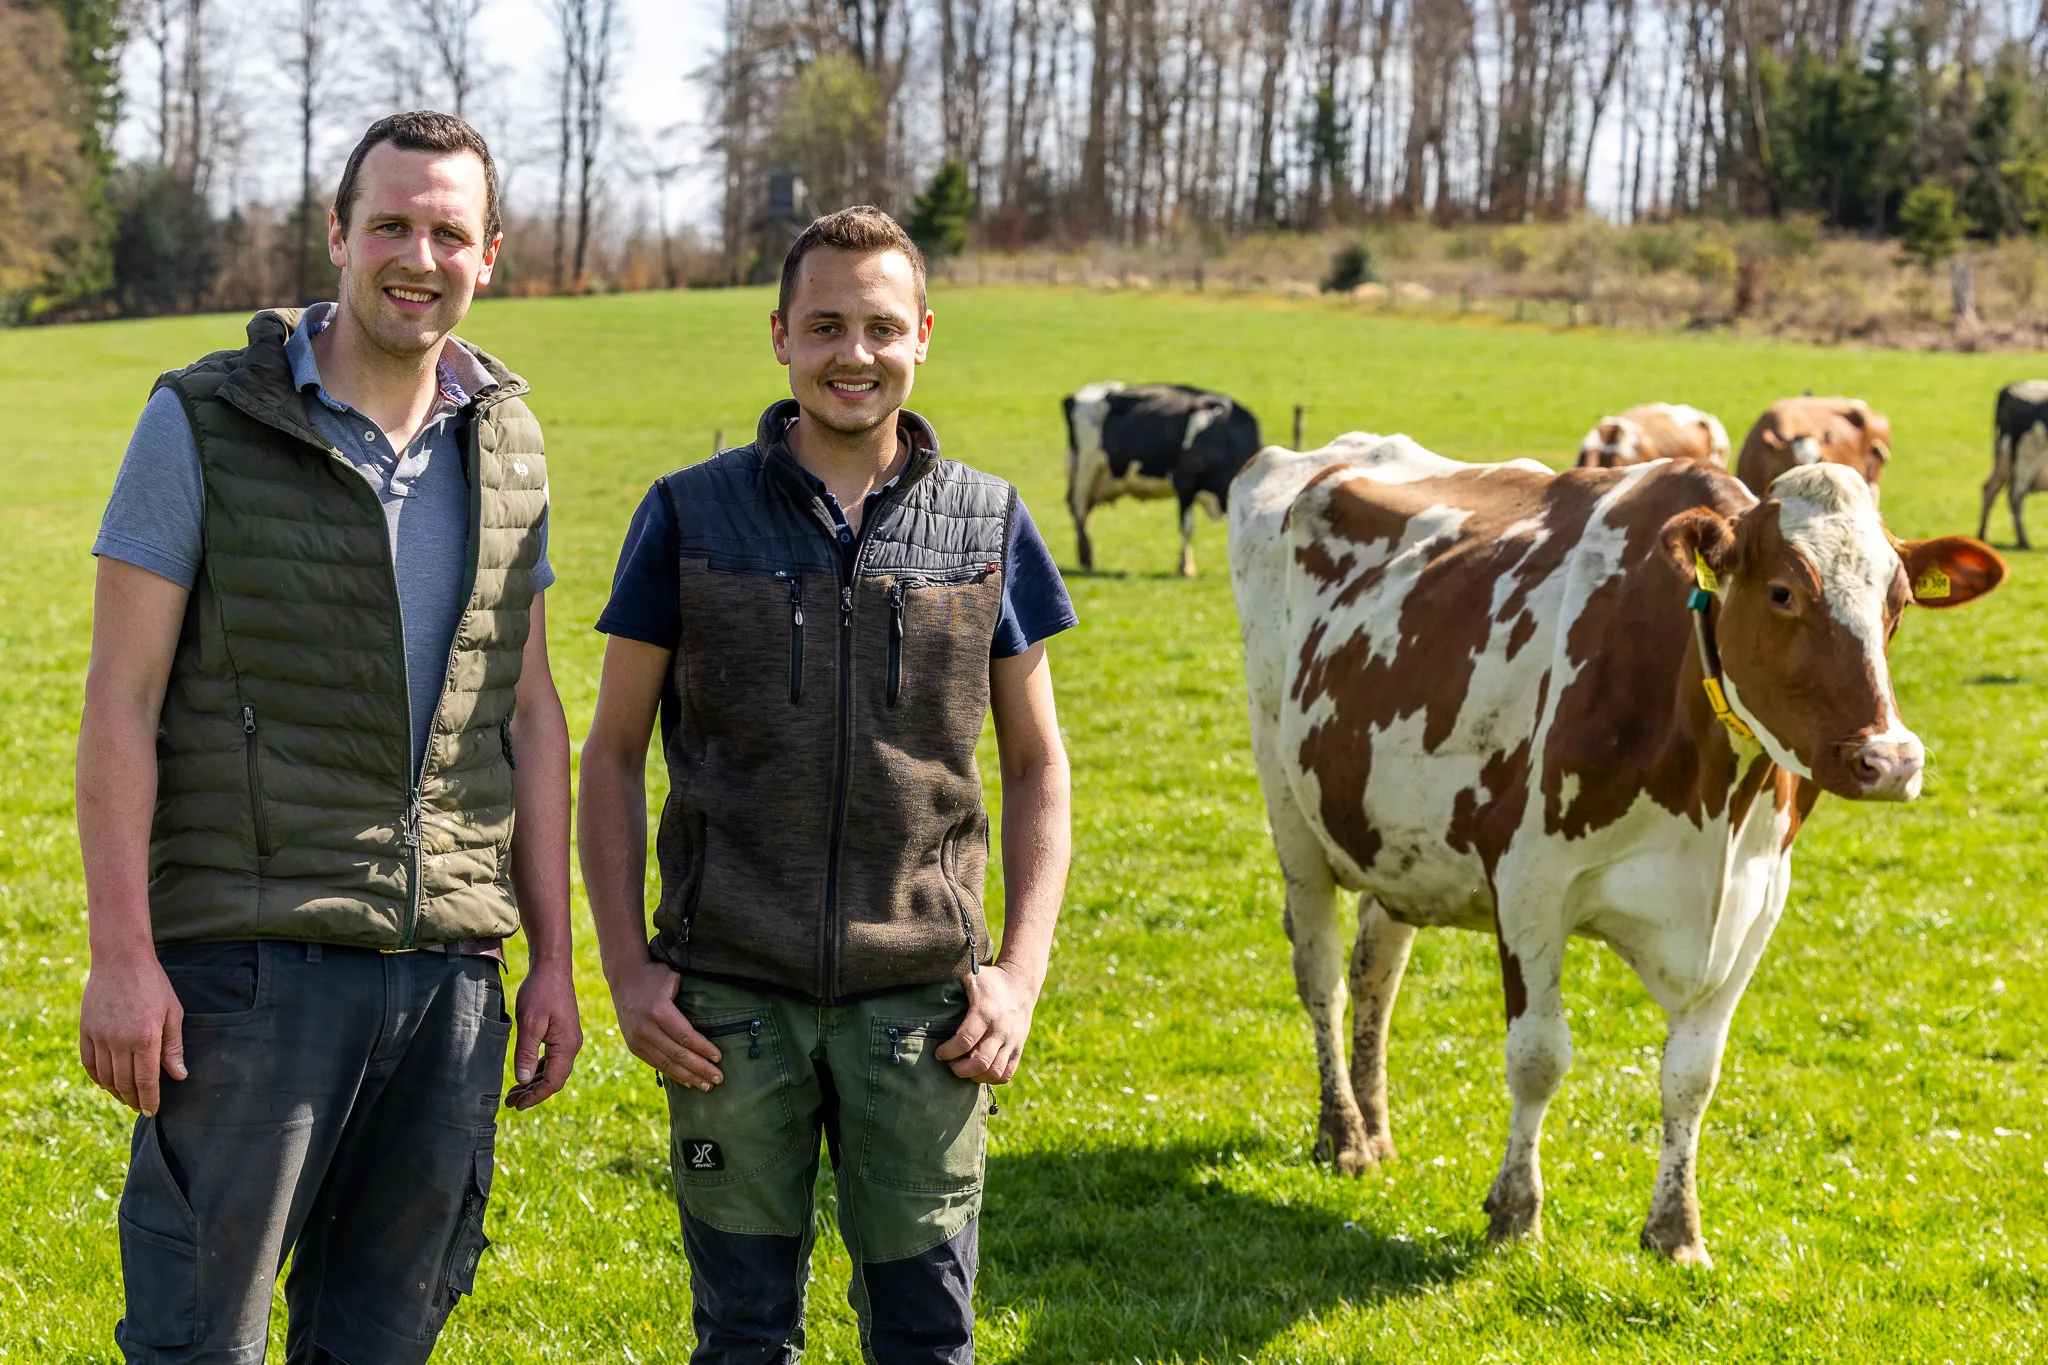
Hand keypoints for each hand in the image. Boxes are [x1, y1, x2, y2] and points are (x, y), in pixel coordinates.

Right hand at [79, 950, 185, 1115]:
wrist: (120, 960)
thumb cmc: (153, 984)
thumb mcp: (173, 1012)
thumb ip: (173, 1047)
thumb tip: (179, 1076)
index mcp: (145, 1038)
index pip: (145, 1081)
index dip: (149, 1099)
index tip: (153, 1111)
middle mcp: (119, 1041)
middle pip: (124, 1083)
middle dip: (134, 1100)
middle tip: (141, 1108)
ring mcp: (99, 1036)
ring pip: (105, 1077)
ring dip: (115, 1092)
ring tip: (126, 1098)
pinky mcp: (85, 1030)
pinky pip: (88, 1063)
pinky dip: (97, 1077)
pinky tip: (106, 1083)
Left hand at [505, 962, 582, 1109]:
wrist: (551, 968)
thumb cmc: (540, 993)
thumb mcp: (529, 1023)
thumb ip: (526, 1052)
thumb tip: (522, 1080)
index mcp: (567, 1046)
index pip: (553, 1082)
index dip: (535, 1097)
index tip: (517, 1105)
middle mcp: (571, 1046)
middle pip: (554, 1079)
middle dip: (532, 1093)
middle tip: (510, 1103)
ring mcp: (568, 1040)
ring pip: (552, 1070)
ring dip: (533, 1083)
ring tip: (513, 1093)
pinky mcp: (561, 1033)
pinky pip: (551, 1059)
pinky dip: (537, 1070)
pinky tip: (524, 1073)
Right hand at [609, 957, 722, 1090]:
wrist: (623, 976)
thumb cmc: (655, 974)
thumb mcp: (674, 976)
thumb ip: (691, 994)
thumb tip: (717, 1010)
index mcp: (658, 1010)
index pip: (685, 1036)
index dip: (703, 1049)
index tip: (719, 1058)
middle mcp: (645, 1028)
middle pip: (677, 1054)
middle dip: (700, 1068)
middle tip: (719, 1078)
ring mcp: (637, 1039)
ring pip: (667, 1063)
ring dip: (689, 1076)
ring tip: (707, 1085)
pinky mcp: (633, 1046)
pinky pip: (656, 1064)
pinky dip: (673, 1074)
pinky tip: (688, 1081)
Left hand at [933, 962, 1040, 1084]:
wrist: (1020, 983)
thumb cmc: (989, 980)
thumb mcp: (970, 974)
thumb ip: (949, 979)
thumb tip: (924, 978)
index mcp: (985, 1011)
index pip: (965, 1040)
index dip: (948, 1052)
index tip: (938, 1053)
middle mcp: (1000, 1029)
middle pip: (980, 1062)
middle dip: (960, 1069)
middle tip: (950, 1064)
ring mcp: (1012, 1040)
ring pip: (994, 1072)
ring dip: (975, 1076)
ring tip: (964, 1069)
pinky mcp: (1018, 1048)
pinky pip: (1006, 1073)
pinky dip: (991, 1078)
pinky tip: (979, 1071)